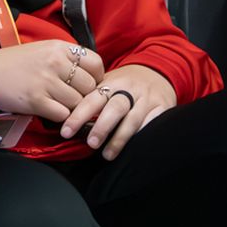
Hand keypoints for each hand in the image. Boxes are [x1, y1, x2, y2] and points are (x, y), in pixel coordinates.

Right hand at [0, 40, 104, 121]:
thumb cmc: (17, 63)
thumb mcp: (44, 50)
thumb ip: (67, 58)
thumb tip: (92, 76)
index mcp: (59, 47)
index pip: (96, 63)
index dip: (97, 77)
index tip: (89, 84)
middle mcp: (55, 62)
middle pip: (89, 86)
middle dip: (84, 96)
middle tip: (73, 98)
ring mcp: (46, 81)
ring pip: (78, 102)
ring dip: (72, 108)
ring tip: (60, 105)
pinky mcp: (37, 100)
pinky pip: (63, 114)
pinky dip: (60, 117)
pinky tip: (51, 111)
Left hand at [60, 63, 175, 159]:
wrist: (156, 73)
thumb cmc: (124, 85)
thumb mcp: (107, 83)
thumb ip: (91, 98)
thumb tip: (63, 117)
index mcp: (112, 82)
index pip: (92, 98)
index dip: (78, 115)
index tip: (67, 132)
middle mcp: (130, 90)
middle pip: (114, 108)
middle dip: (101, 127)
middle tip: (90, 143)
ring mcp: (147, 99)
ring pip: (133, 119)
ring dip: (119, 138)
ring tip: (107, 154)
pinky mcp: (163, 108)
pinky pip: (153, 123)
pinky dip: (143, 135)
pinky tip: (134, 149)